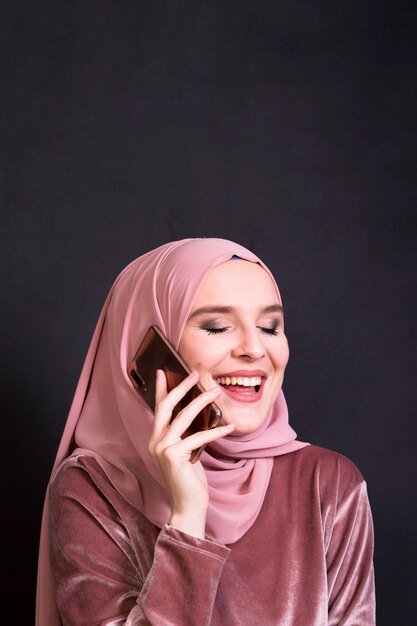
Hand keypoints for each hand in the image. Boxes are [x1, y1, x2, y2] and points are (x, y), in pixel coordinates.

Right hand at [148, 370, 234, 537]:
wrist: (188, 506)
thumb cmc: (190, 479)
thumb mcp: (187, 452)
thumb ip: (186, 435)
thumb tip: (199, 414)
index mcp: (156, 440)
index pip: (159, 409)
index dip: (161, 389)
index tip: (164, 371)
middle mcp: (155, 442)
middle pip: (167, 407)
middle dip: (181, 387)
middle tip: (195, 374)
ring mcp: (163, 449)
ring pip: (183, 417)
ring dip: (201, 402)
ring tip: (215, 392)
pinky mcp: (174, 456)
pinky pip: (199, 437)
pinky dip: (216, 430)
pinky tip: (229, 426)